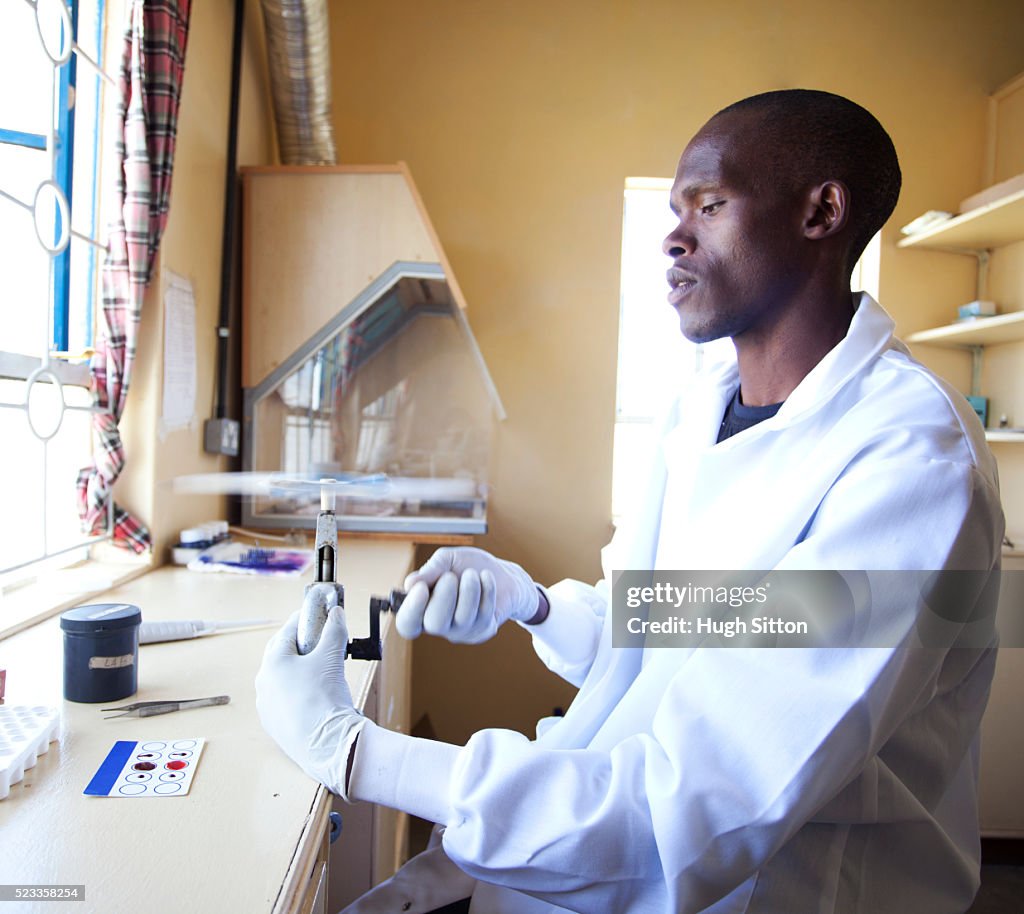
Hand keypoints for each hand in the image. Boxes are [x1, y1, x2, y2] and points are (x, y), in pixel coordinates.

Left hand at [255, 607, 366, 797]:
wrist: (327, 743)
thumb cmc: (324, 698)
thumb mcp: (332, 656)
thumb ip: (334, 631)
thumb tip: (336, 614)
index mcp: (272, 662)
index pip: (287, 631)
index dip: (304, 619)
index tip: (317, 614)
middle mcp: (263, 683)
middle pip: (281, 655)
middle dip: (301, 645)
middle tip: (320, 641)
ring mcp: (266, 706)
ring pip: (282, 679)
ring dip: (299, 671)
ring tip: (322, 671)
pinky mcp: (274, 725)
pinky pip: (284, 700)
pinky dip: (298, 693)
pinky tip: (315, 696)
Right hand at [396, 546, 540, 643]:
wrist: (501, 573)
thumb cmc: (468, 566)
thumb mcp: (447, 559)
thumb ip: (430, 569)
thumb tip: (410, 583)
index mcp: (422, 608)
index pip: (407, 623)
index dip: (411, 610)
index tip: (421, 588)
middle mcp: (439, 625)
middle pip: (434, 624)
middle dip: (443, 597)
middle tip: (450, 576)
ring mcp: (462, 631)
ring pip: (462, 619)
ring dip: (468, 590)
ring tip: (472, 573)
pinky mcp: (484, 630)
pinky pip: (484, 614)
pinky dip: (486, 590)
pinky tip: (486, 577)